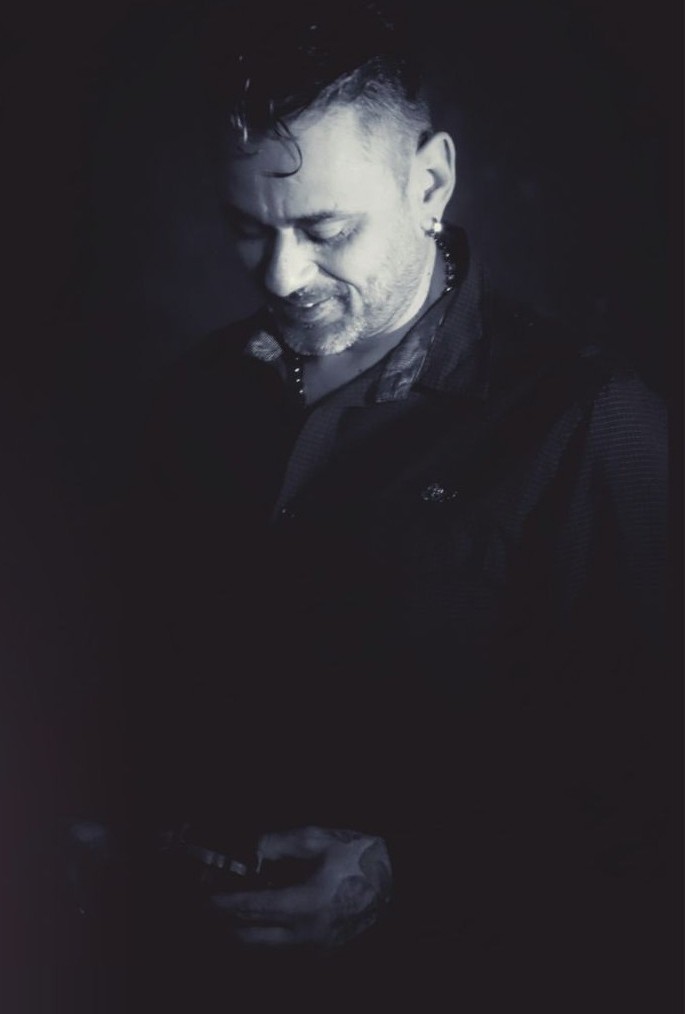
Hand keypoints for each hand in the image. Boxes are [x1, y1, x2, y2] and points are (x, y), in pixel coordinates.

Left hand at [208, 826, 391, 948]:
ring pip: (264, 947)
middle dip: (223, 924)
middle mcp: (308, 932)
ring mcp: (315, 947)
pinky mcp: (322, 952)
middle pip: (251, 936)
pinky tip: (255, 921)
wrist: (396, 880)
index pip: (253, 907)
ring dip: (241, 932)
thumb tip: (248, 850)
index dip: (224, 903)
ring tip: (224, 915)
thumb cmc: (358, 856)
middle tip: (205, 909)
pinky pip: (282, 948)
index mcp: (307, 903)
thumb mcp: (318, 840)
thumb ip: (278, 844)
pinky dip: (263, 936)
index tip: (204, 898)